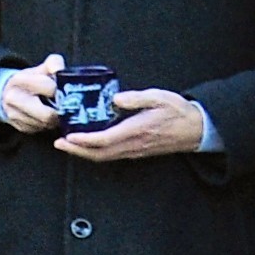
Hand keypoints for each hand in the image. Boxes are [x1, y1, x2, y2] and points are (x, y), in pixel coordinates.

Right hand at [0, 52, 66, 135]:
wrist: (9, 92)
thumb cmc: (32, 80)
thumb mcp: (41, 68)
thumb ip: (53, 64)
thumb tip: (59, 70)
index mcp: (19, 80)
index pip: (48, 87)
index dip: (60, 90)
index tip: (63, 89)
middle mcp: (13, 98)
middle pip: (47, 115)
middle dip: (60, 112)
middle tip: (65, 107)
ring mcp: (14, 115)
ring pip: (46, 124)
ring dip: (55, 120)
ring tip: (57, 111)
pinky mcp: (20, 127)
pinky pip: (41, 130)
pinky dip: (48, 125)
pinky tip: (48, 117)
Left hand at [58, 90, 214, 162]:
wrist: (196, 129)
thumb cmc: (178, 111)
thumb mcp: (159, 97)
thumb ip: (137, 98)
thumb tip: (115, 99)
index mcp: (137, 130)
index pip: (106, 139)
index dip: (85, 140)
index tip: (69, 136)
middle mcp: (134, 144)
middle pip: (100, 153)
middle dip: (77, 150)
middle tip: (58, 143)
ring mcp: (135, 151)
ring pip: (105, 157)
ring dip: (83, 153)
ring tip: (66, 144)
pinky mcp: (136, 152)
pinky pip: (112, 155)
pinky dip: (95, 152)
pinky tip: (86, 145)